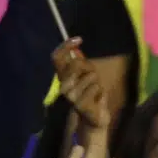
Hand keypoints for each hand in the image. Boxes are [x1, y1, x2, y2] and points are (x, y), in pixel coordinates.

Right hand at [54, 40, 111, 157]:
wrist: (95, 117)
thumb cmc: (91, 94)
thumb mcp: (86, 74)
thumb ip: (79, 62)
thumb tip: (75, 43)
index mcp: (62, 77)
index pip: (56, 57)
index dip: (65, 45)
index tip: (79, 39)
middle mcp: (63, 86)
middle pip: (76, 63)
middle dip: (89, 67)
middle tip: (92, 79)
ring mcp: (70, 96)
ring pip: (90, 75)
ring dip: (97, 82)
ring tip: (95, 91)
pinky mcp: (80, 105)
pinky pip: (95, 87)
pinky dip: (100, 91)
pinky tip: (97, 99)